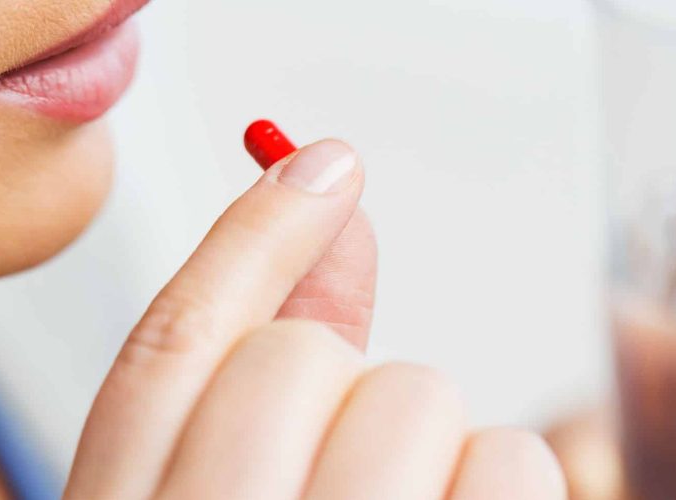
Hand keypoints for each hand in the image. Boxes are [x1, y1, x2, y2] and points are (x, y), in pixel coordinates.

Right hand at [65, 140, 565, 498]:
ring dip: (429, 446)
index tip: (325, 166)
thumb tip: (326, 205)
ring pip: (413, 395)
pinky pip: (509, 462)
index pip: (166, 351)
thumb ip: (248, 369)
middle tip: (350, 473)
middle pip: (296, 358)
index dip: (249, 242)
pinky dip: (500, 484)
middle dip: (346, 385)